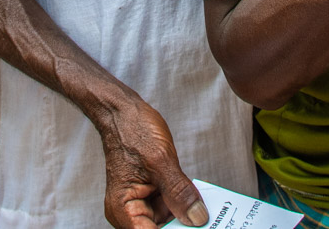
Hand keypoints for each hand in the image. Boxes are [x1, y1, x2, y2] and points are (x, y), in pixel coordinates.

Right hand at [96, 97, 206, 228]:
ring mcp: (139, 203)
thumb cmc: (132, 130)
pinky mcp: (149, 196)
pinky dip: (183, 203)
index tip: (196, 227)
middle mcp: (128, 211)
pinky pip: (169, 207)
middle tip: (204, 218)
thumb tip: (197, 217)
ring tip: (204, 208)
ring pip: (168, 222)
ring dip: (186, 215)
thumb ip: (179, 192)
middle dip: (183, 225)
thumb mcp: (161, 160)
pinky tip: (197, 198)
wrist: (124, 112)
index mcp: (123, 208)